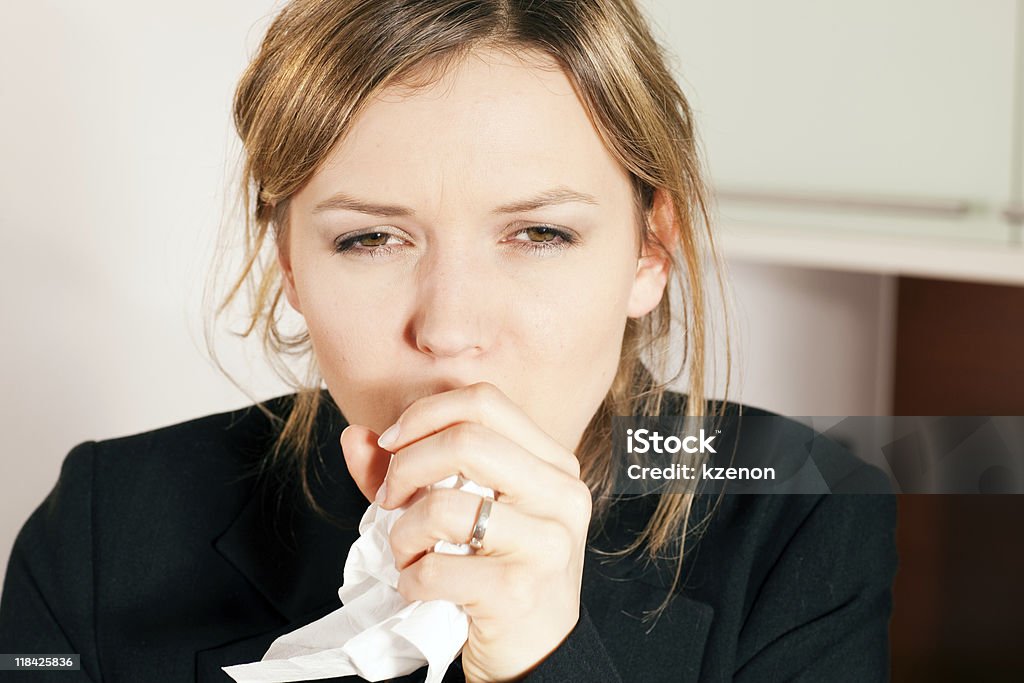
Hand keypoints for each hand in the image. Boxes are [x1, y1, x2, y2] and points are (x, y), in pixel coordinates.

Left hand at [340, 382, 592, 681]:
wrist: (536, 656)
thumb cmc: (499, 575)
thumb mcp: (465, 515)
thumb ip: (410, 472)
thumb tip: (356, 437)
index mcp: (554, 465)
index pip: (485, 401)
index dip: (426, 414)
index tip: (392, 444)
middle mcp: (561, 496)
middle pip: (466, 440)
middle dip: (406, 466)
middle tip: (389, 500)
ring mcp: (545, 544)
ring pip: (444, 505)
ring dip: (402, 533)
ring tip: (406, 553)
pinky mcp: (516, 591)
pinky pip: (433, 569)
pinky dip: (408, 580)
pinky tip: (418, 588)